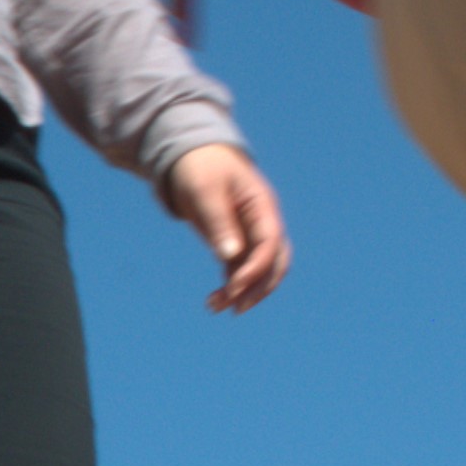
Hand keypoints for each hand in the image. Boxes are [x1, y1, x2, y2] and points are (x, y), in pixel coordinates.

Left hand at [164, 142, 293, 311]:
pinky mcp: (236, 242)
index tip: (235, 286)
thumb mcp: (205, 191)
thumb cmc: (200, 168)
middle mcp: (263, 223)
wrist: (191, 156)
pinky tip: (214, 300)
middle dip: (259, 287)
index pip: (270, 243)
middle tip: (236, 308)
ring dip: (242, 291)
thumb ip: (218, 221)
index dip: (257, 267)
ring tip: (213, 307)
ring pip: (258, 270)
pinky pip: (240, 270)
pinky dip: (230, 286)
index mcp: (263, 206)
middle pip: (275, 262)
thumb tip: (230, 255)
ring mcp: (251, 233)